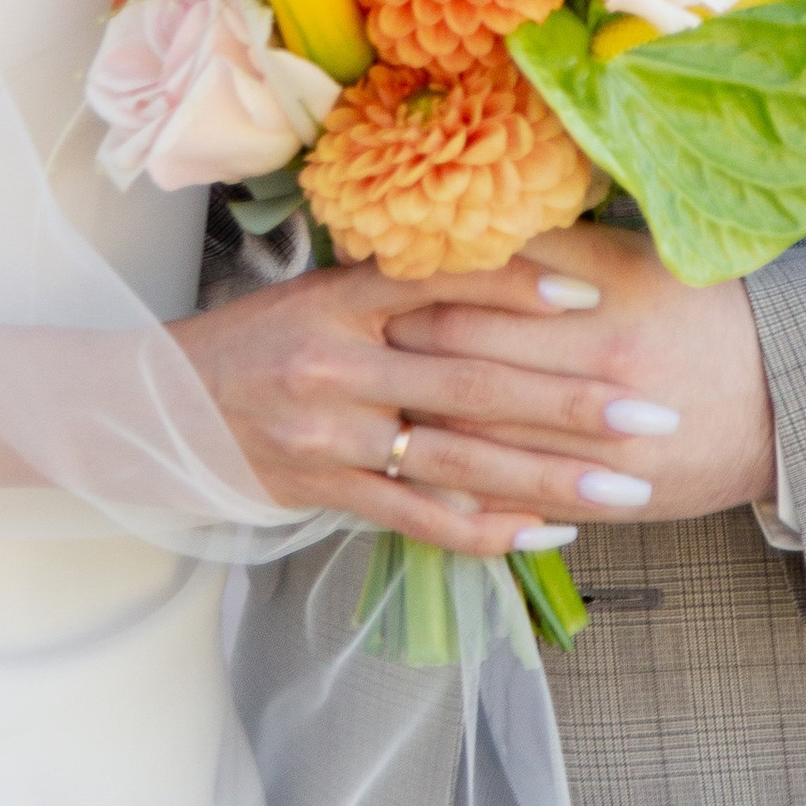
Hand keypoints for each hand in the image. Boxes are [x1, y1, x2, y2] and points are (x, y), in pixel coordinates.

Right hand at [173, 249, 689, 555]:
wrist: (152, 408)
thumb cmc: (250, 342)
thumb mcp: (315, 293)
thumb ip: (397, 291)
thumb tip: (508, 274)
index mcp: (341, 299)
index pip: (446, 285)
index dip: (522, 291)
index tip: (595, 301)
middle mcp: (339, 363)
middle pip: (474, 384)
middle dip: (573, 402)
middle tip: (654, 413)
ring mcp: (332, 434)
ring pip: (460, 460)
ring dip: (552, 477)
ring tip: (629, 488)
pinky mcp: (324, 491)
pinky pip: (419, 517)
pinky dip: (487, 528)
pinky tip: (548, 532)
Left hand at [381, 225, 777, 529]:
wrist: (791, 403)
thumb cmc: (708, 315)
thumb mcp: (642, 262)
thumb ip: (556, 246)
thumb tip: (470, 220)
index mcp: (602, 314)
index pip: (473, 303)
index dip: (411, 296)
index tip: (373, 285)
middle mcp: (596, 383)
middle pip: (463, 372)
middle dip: (402, 357)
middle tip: (357, 339)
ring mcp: (599, 451)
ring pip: (479, 441)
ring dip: (420, 424)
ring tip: (377, 399)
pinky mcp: (605, 500)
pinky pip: (515, 499)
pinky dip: (464, 487)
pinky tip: (424, 470)